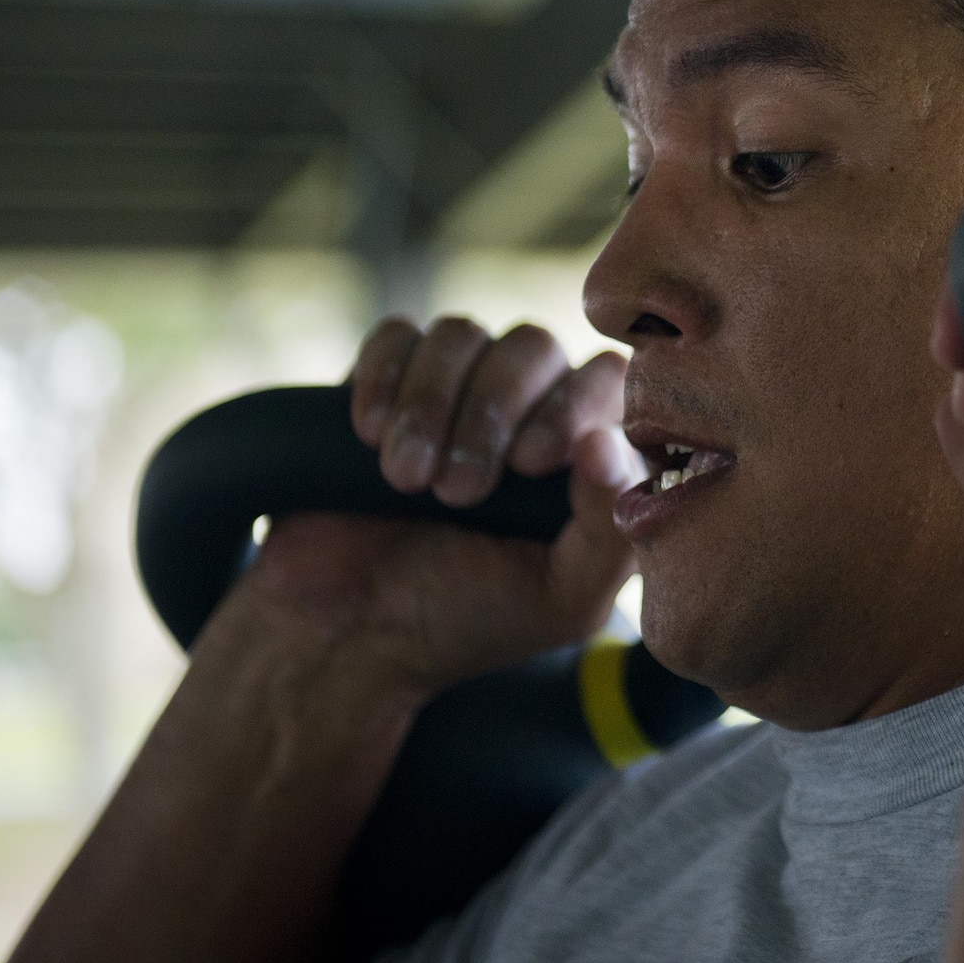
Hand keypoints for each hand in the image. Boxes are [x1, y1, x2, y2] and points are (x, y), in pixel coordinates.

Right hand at [235, 317, 642, 696]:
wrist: (355, 628)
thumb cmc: (474, 614)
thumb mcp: (562, 597)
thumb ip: (609, 528)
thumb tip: (608, 442)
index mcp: (588, 448)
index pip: (608, 377)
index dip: (572, 405)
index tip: (530, 464)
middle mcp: (532, 403)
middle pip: (535, 346)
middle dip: (492, 413)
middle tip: (459, 491)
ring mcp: (459, 384)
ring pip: (463, 334)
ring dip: (431, 405)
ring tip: (408, 481)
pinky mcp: (389, 379)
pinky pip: (396, 335)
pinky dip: (384, 378)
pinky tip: (371, 435)